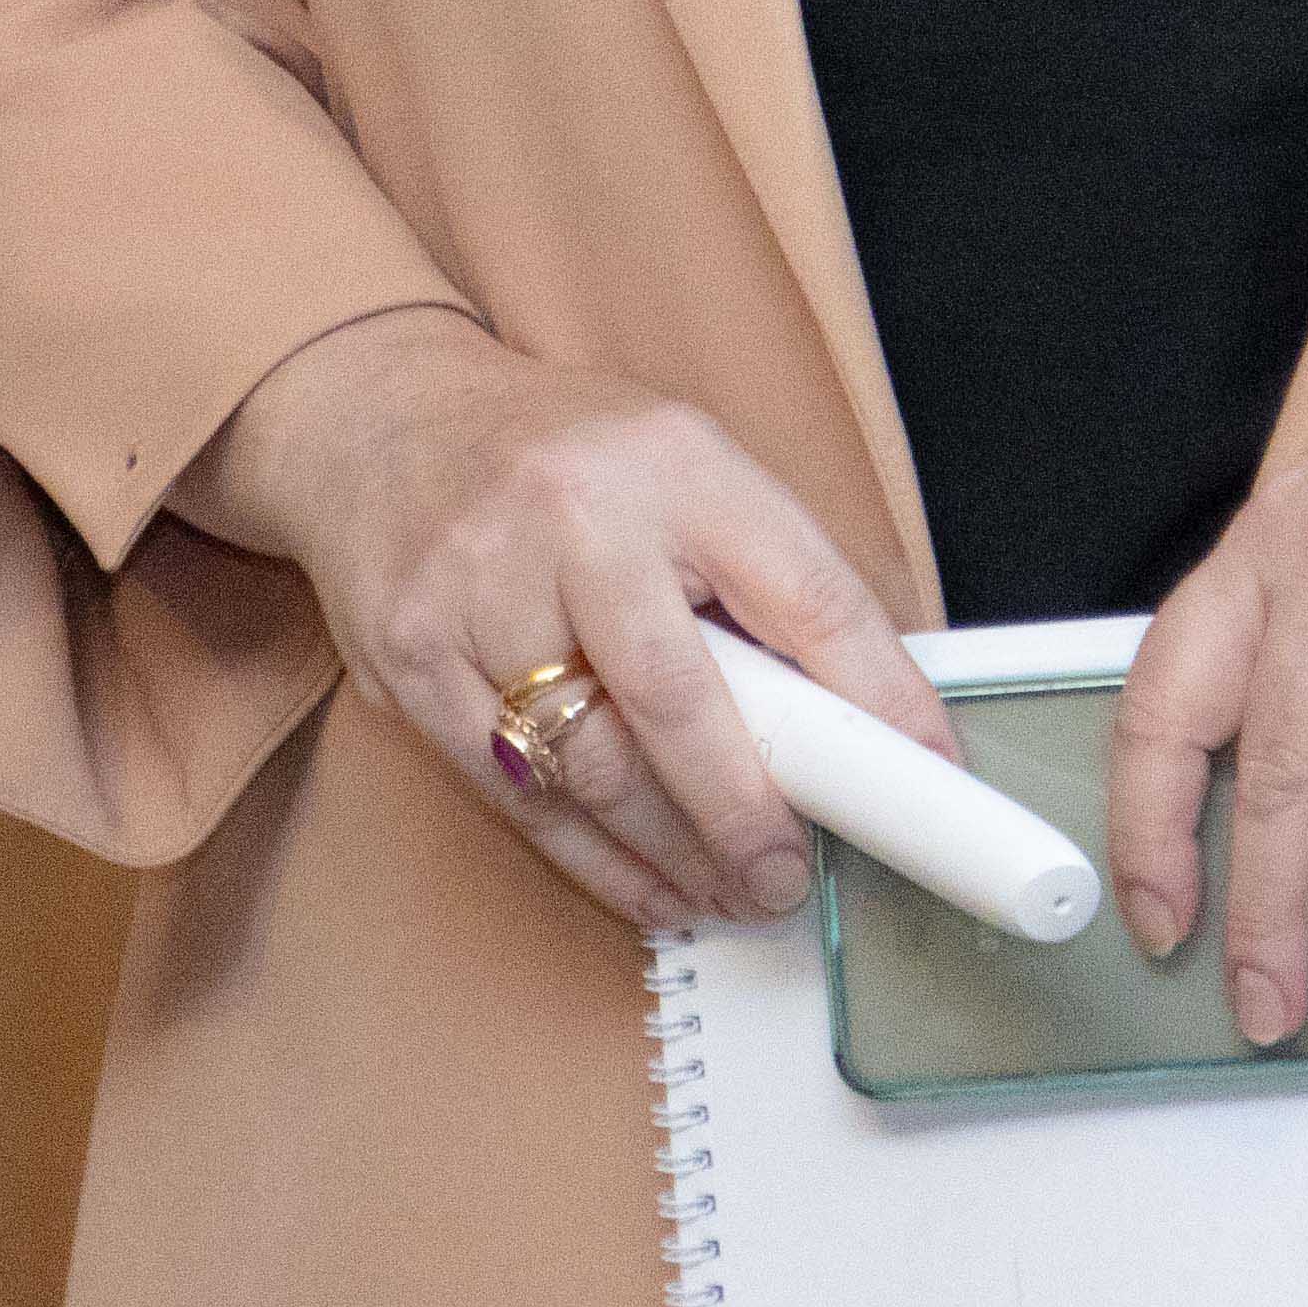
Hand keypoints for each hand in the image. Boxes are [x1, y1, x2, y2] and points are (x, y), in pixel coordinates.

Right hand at [177, 304, 955, 934]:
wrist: (376, 416)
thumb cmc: (562, 457)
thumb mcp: (682, 466)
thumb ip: (761, 574)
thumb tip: (865, 712)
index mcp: (675, 464)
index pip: (807, 594)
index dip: (883, 700)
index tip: (931, 778)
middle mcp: (575, 520)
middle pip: (681, 703)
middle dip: (749, 816)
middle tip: (794, 878)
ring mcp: (479, 590)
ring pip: (592, 768)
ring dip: (674, 855)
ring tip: (730, 891)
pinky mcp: (410, 658)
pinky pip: (517, 792)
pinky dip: (593, 859)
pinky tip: (648, 886)